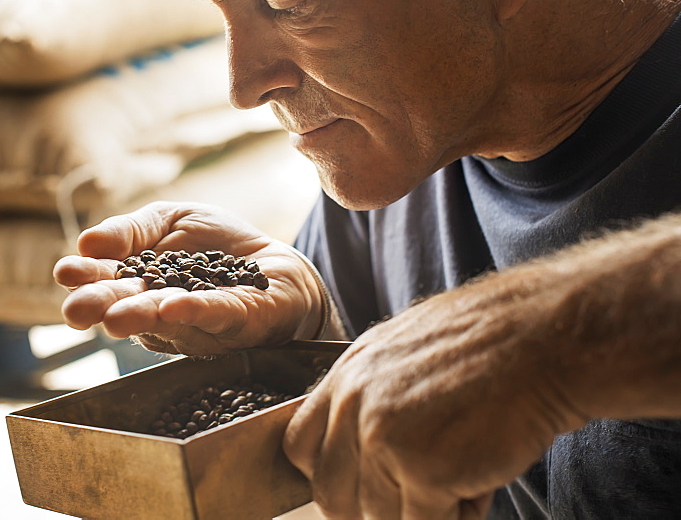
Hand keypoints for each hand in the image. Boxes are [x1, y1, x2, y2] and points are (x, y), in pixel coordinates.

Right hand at [54, 201, 324, 354]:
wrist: (281, 264)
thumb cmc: (220, 247)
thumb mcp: (171, 220)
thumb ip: (131, 230)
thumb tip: (87, 242)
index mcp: (140, 285)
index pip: (108, 281)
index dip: (86, 279)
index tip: (66, 272)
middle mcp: (162, 311)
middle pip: (128, 308)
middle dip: (102, 307)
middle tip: (75, 310)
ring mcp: (199, 322)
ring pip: (165, 320)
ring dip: (139, 317)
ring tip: (115, 317)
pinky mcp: (239, 322)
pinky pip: (214, 316)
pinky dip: (194, 312)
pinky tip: (172, 307)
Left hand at [283, 269, 589, 518]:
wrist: (543, 339)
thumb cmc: (490, 348)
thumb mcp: (405, 355)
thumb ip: (372, 399)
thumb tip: (363, 461)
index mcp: (346, 374)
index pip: (299, 448)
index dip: (331, 476)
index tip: (362, 486)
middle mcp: (353, 403)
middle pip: (331, 496)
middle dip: (375, 508)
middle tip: (420, 495)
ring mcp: (382, 436)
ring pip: (379, 517)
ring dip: (424, 510)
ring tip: (464, 472)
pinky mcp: (421, 470)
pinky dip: (457, 518)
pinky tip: (478, 484)